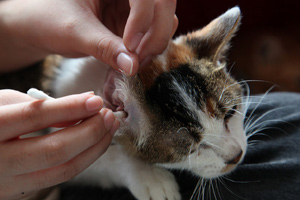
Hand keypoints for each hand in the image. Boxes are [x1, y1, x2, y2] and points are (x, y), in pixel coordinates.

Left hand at [0, 0, 176, 74]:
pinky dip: (148, 49)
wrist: (39, 27)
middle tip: (139, 60)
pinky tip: (134, 61)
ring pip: (163, 20)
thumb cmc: (47, 19)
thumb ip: (105, 47)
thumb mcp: (75, 31)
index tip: (129, 46)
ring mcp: (131, 7)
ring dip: (155, 43)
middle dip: (156, 34)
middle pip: (163, 5)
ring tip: (136, 62)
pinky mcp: (131, 23)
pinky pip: (151, 34)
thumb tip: (134, 66)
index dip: (143, 18)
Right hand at [0, 90, 118, 199]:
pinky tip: (93, 144)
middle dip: (89, 132)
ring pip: (62, 171)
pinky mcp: (19, 193)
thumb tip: (83, 109)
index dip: (70, 108)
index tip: (96, 100)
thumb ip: (40, 105)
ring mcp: (7, 184)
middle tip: (109, 116)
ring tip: (109, 129)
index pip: (35, 117)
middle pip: (54, 151)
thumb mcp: (4, 103)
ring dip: (93, 149)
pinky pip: (58, 177)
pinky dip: (81, 159)